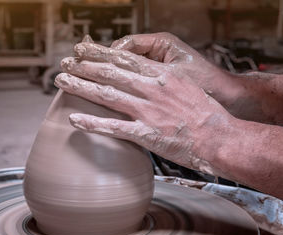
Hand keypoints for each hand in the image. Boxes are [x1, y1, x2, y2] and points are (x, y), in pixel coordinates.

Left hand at [55, 40, 234, 175]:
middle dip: (83, 66)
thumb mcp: (187, 86)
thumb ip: (164, 81)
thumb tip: (147, 76)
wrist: (221, 138)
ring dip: (80, 86)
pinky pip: (113, 127)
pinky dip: (92, 122)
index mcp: (162, 75)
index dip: (100, 52)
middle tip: (64, 62)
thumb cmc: (206, 113)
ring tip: (61, 81)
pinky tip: (74, 118)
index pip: (124, 58)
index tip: (83, 48)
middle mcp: (152, 89)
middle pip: (110, 72)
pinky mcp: (146, 134)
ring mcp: (147, 111)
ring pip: (107, 94)